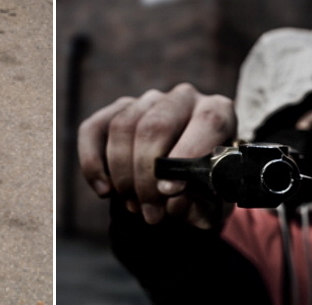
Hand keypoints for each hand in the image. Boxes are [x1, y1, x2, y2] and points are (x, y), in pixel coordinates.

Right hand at [77, 83, 236, 227]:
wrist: (180, 189)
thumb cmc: (202, 191)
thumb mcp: (212, 203)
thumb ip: (201, 202)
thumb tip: (176, 200)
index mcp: (218, 113)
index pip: (208, 121)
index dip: (187, 155)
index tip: (171, 191)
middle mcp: (183, 98)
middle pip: (156, 125)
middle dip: (146, 176)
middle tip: (151, 213)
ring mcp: (147, 101)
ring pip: (122, 128)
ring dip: (123, 175)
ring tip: (135, 206)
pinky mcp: (117, 109)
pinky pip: (93, 130)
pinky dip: (93, 164)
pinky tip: (104, 191)